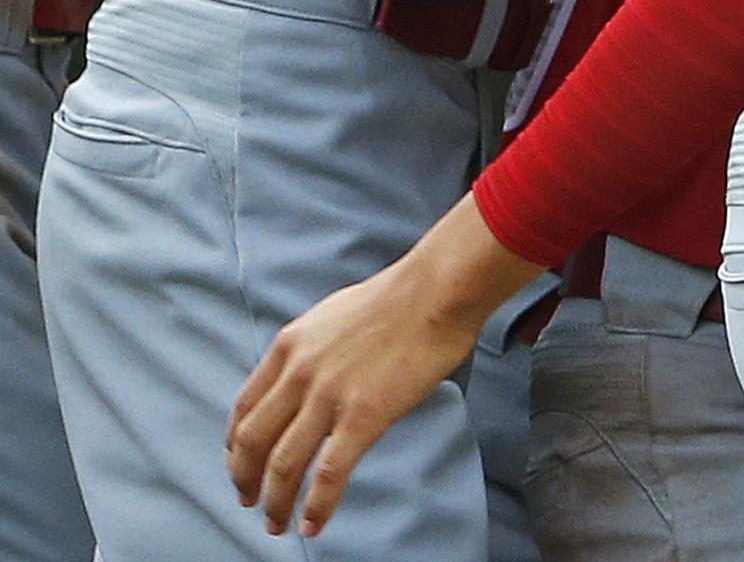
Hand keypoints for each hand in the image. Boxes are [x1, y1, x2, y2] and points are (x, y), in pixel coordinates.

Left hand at [228, 200, 542, 537]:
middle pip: (253, 442)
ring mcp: (329, 396)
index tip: (240, 465)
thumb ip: (312, 349)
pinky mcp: (364, 416)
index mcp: (289, 348)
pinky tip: (313, 524)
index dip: (234, 445)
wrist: (437, 290)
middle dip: (245, 480)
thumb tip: (310, 374)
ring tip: (276, 524)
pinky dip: (316, 505)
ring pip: (284, 464)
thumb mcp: (332, 316)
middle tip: (250, 501)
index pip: (244, 408)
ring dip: (274, 502)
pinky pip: (329, 473)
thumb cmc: (399, 297)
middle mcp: (299, 374)